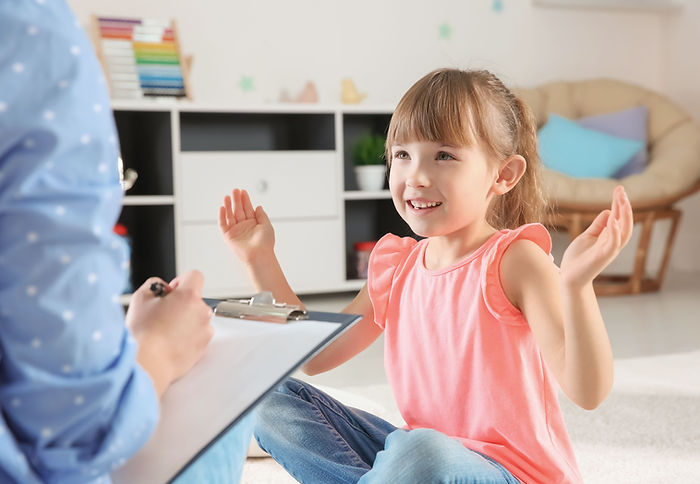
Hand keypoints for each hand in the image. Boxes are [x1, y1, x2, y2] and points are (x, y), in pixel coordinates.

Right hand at [126, 270, 213, 397]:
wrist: (148, 364)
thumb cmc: (143, 333)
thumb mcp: (140, 298)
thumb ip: (154, 284)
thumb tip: (164, 288)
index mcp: (189, 296)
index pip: (195, 276)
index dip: (181, 281)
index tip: (171, 292)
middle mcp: (202, 311)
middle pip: (194, 299)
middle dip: (180, 303)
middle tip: (161, 315)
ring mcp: (205, 330)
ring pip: (196, 318)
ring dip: (185, 320)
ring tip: (164, 332)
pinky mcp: (203, 347)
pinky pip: (197, 335)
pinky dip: (187, 336)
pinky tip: (170, 342)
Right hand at [218, 188, 274, 264]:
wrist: (259, 255)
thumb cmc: (265, 243)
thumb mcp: (267, 225)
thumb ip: (262, 215)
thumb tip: (258, 206)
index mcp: (253, 223)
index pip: (248, 209)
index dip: (245, 200)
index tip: (243, 191)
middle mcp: (244, 226)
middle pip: (238, 210)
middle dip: (236, 200)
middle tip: (235, 190)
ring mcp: (236, 231)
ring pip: (230, 215)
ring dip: (228, 206)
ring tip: (227, 196)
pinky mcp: (229, 236)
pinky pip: (223, 225)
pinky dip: (222, 216)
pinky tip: (222, 208)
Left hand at [560, 186, 633, 288]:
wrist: (569, 278)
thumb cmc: (578, 259)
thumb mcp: (587, 237)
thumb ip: (598, 226)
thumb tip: (608, 211)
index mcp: (608, 237)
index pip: (618, 217)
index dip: (619, 203)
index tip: (619, 189)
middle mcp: (612, 243)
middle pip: (624, 222)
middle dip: (624, 206)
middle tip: (621, 190)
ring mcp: (609, 250)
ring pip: (623, 232)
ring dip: (624, 216)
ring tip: (623, 201)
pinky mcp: (603, 257)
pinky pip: (613, 244)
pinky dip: (614, 233)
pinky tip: (613, 221)